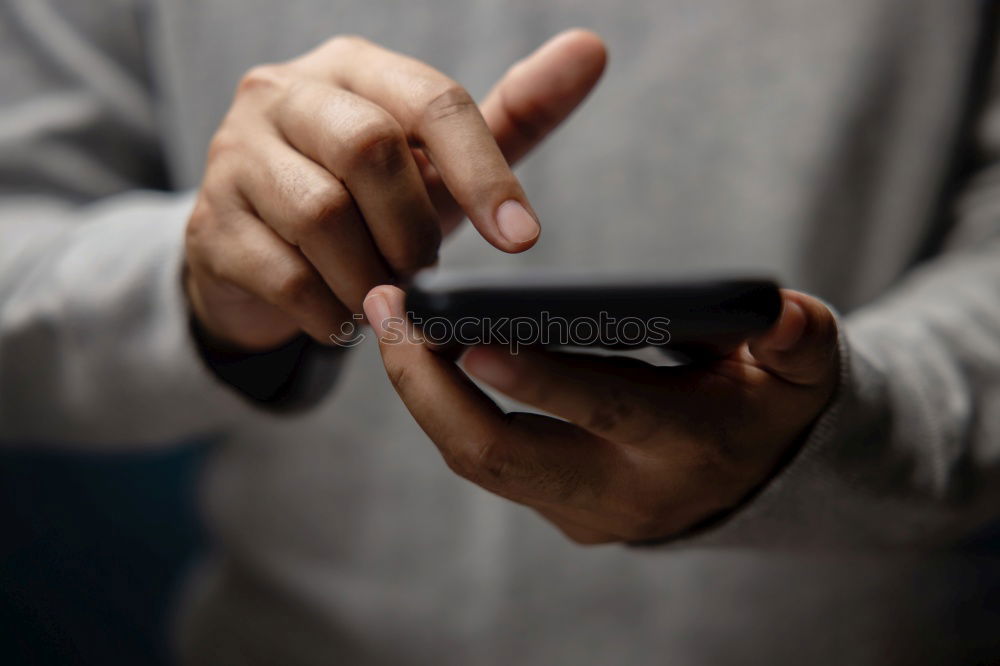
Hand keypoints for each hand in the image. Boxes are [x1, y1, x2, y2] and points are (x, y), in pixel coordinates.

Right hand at [184, 30, 606, 350]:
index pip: (431, 100)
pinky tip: (345, 317)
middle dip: (414, 227)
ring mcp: (233, 157)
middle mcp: (283, 94)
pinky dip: (332, 311)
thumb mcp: (440, 163)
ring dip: (374, 275)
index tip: (524, 239)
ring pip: (322, 216)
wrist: (264, 256)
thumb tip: (591, 49)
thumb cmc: (369, 202)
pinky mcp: (209, 226)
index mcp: (352, 68)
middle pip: (369, 148)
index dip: (484, 172)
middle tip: (425, 270)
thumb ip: (513, 115)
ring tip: (386, 296)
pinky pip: (284, 275)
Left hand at [364, 286, 839, 543]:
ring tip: (387, 319)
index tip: (471, 335)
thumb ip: (797, 338)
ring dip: (421, 391)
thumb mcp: (803, 369)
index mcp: (687, 445)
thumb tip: (779, 311)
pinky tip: (418, 351)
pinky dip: (441, 406)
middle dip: (432, 386)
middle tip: (390, 310)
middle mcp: (623, 491)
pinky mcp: (555, 508)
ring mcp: (580, 509)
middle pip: (502, 452)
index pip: (607, 412)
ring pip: (476, 460)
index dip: (540, 378)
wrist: (757, 481)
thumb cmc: (773, 404)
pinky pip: (483, 459)